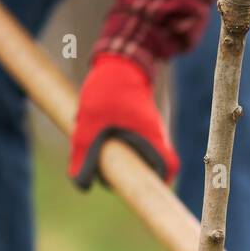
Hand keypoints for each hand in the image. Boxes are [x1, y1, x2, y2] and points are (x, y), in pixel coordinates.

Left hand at [70, 54, 179, 189]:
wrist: (118, 60)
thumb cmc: (107, 92)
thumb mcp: (88, 126)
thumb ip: (83, 156)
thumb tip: (80, 184)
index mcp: (151, 138)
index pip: (169, 168)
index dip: (160, 182)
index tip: (143, 189)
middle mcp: (155, 136)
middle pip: (151, 166)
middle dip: (129, 174)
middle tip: (107, 173)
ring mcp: (148, 129)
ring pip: (138, 153)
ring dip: (119, 158)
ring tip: (97, 151)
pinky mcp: (139, 123)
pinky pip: (131, 141)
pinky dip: (116, 144)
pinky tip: (98, 134)